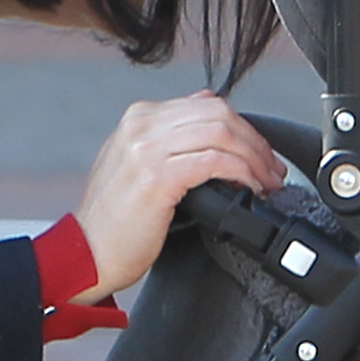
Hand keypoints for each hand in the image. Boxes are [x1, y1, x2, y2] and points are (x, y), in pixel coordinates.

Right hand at [68, 94, 288, 297]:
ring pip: (222, 132)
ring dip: (254, 158)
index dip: (244, 129)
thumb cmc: (115, 222)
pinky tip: (250, 188)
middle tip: (273, 170)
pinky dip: (242, 172)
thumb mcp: (137, 165)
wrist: (86, 255)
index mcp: (139, 118)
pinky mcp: (157, 176)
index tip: (261, 155)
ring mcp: (147, 148)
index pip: (207, 105)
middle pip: (220, 114)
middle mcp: (142, 125)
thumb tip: (210, 120)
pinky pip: (214, 161)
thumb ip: (168, 141)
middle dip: (256, 142)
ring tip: (267, 182)